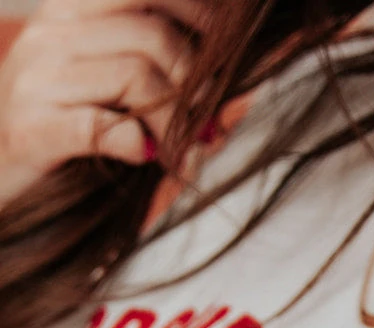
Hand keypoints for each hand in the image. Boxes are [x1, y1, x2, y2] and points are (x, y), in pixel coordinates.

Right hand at [0, 0, 207, 207]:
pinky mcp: (32, 127)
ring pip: (137, 77)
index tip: (223, 57)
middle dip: (195, 82)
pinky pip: (103, 127)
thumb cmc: (65, 132)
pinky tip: (144, 156)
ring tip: (181, 153)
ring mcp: (37, 77)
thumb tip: (230, 79)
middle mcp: (52, 32)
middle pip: (153, 33)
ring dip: (174, 124)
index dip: (199, 15)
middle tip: (207, 123)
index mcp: (71, 10)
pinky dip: (136, 144)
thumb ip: (154, 67)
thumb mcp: (107, 85)